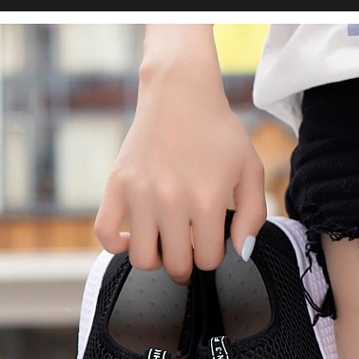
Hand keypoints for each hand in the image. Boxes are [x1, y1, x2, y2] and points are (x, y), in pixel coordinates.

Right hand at [94, 25, 266, 282]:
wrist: (180, 94)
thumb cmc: (218, 133)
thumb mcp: (249, 170)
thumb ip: (253, 215)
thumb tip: (240, 253)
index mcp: (207, 200)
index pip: (207, 259)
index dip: (212, 255)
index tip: (210, 241)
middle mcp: (171, 201)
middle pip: (175, 264)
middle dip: (185, 262)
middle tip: (188, 248)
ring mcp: (140, 194)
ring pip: (142, 259)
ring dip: (155, 259)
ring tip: (163, 244)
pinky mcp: (116, 185)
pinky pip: (105, 233)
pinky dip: (116, 245)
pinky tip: (131, 237)